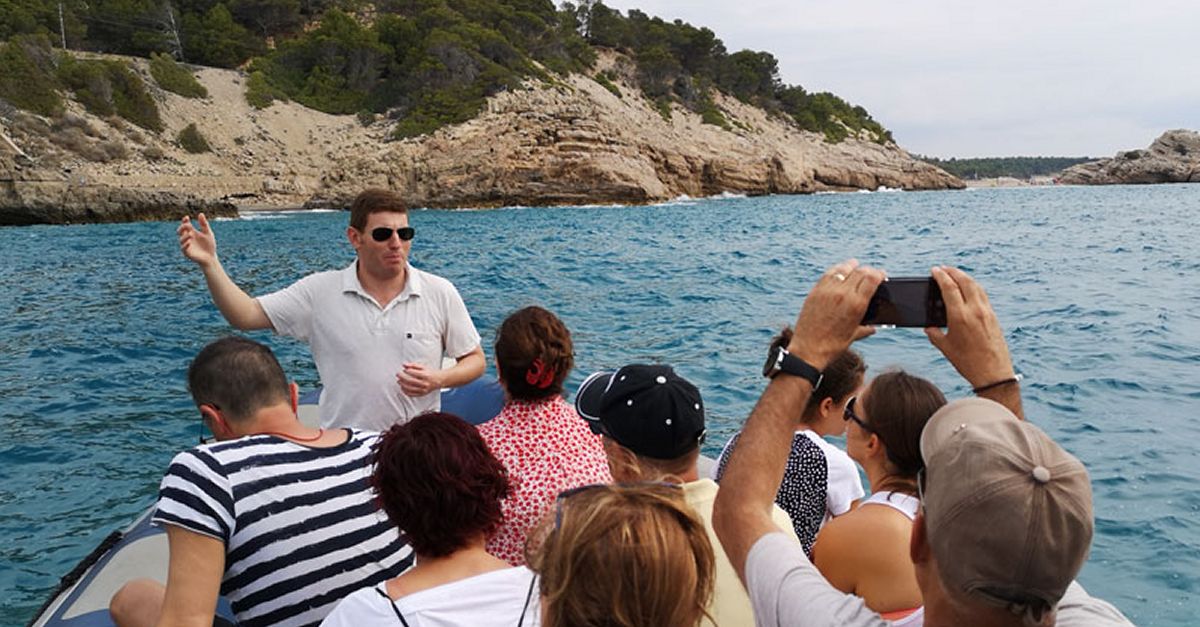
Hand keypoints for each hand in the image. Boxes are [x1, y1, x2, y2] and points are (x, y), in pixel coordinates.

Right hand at [178, 213, 217, 268]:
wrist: (211, 257)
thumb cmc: (209, 245)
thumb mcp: (208, 233)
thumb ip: (204, 224)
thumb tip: (200, 213)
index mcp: (192, 232)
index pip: (186, 225)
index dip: (184, 221)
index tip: (187, 217)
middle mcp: (187, 238)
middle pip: (180, 231)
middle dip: (182, 227)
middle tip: (188, 225)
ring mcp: (186, 245)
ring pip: (181, 239)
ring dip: (185, 236)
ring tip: (191, 234)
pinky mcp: (187, 252)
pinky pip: (183, 248)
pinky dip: (185, 244)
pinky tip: (189, 241)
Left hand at [396, 363, 443, 396]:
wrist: (439, 380)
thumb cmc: (430, 373)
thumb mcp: (423, 367)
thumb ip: (413, 365)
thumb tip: (404, 365)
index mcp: (426, 375)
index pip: (414, 373)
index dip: (407, 371)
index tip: (403, 370)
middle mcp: (425, 383)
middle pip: (410, 381)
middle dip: (402, 377)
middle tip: (398, 374)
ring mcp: (423, 390)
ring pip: (410, 388)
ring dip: (402, 385)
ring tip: (399, 381)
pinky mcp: (422, 394)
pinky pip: (412, 394)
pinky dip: (405, 391)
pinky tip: (402, 388)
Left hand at [787, 260, 883, 368]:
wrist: (808, 350)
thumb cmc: (832, 346)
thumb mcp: (853, 336)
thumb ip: (865, 329)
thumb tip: (874, 328)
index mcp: (856, 305)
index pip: (872, 278)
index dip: (879, 273)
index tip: (882, 274)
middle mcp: (843, 294)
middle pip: (860, 271)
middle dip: (868, 270)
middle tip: (870, 273)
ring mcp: (827, 291)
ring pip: (843, 269)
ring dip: (852, 266)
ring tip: (855, 266)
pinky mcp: (815, 291)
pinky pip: (828, 274)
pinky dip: (837, 270)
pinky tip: (840, 271)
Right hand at [925, 266, 1014, 387]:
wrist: (993, 373)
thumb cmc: (968, 362)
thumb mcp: (945, 347)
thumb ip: (934, 334)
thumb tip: (929, 326)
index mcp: (960, 316)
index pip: (949, 287)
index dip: (940, 276)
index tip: (934, 270)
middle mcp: (975, 310)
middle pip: (964, 281)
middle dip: (953, 271)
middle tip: (944, 268)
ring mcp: (986, 312)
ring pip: (976, 286)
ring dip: (965, 277)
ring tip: (955, 275)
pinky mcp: (994, 316)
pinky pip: (983, 295)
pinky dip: (974, 287)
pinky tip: (969, 289)